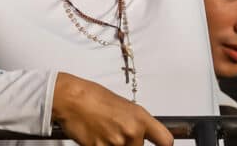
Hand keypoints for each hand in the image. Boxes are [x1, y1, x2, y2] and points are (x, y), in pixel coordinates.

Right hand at [50, 73, 172, 145]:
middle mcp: (131, 132)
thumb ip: (134, 122)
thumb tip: (139, 133)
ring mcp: (116, 143)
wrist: (71, 98)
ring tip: (104, 133)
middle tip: (115, 134)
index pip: (165, 141)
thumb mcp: (123, 105)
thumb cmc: (92, 96)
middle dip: (129, 145)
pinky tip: (95, 137)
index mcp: (140, 118)